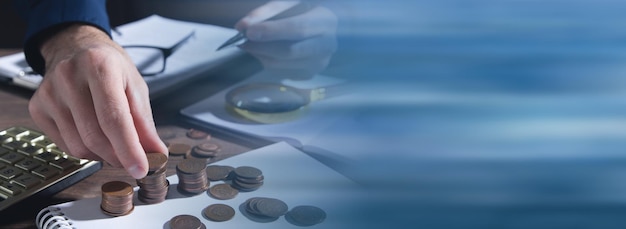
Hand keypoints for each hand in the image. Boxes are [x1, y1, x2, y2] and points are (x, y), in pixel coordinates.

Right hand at [28, 25, 167, 178]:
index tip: (141, 169)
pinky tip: (95, 137)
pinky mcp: (37, 107)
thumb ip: (145, 123)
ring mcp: (49, 93)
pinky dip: (86, 151)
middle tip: (132, 160)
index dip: (129, 149)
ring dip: (103, 155)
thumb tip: (156, 154)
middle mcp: (69, 77)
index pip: (114, 118)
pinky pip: (65, 145)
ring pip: (79, 146)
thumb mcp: (135, 86)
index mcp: (99, 66)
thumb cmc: (109, 66)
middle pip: (94, 136)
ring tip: (115, 144)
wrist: (75, 47)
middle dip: (118, 156)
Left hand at [235, 0, 337, 78]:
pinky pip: (281, 71)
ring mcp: (320, 63)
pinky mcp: (310, 74)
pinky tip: (264, 51)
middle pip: (289, 51)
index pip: (298, 28)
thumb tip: (242, 26)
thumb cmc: (302, 13)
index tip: (249, 31)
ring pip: (282, 64)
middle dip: (262, 47)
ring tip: (249, 44)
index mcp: (325, 21)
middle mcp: (327, 45)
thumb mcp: (288, 5)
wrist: (319, 28)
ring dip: (260, 55)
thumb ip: (266, 13)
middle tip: (242, 41)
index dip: (272, 31)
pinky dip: (267, 61)